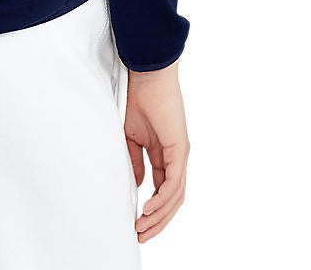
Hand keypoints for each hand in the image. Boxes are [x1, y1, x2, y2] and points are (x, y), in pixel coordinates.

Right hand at [124, 59, 188, 241]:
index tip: (134, 222)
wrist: (147, 75)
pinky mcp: (180, 149)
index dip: (150, 209)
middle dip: (157, 221)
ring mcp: (180, 154)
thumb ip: (134, 161)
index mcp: (164, 154)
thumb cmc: (138, 98)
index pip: (161, 190)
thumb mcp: (130, 136)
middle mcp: (175, 158)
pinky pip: (174, 182)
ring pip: (175, 196)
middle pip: (171, 200)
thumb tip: (136, 185)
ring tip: (142, 227)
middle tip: (141, 235)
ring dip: (159, 216)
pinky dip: (162, 198)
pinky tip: (148, 208)